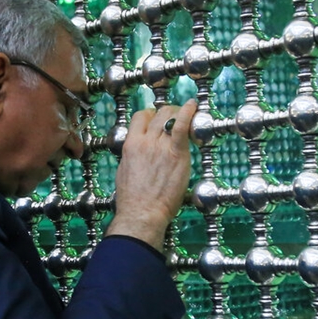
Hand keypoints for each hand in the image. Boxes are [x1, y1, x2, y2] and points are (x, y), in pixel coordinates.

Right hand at [106, 99, 196, 250]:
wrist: (142, 212)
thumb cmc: (132, 200)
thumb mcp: (124, 172)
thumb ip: (132, 157)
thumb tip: (136, 153)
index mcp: (131, 145)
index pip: (140, 117)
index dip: (151, 115)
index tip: (158, 120)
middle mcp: (145, 141)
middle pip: (158, 114)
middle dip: (168, 113)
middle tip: (177, 119)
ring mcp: (160, 146)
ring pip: (170, 117)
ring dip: (179, 114)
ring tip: (187, 117)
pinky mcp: (176, 153)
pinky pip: (181, 126)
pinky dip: (188, 113)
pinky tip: (193, 105)